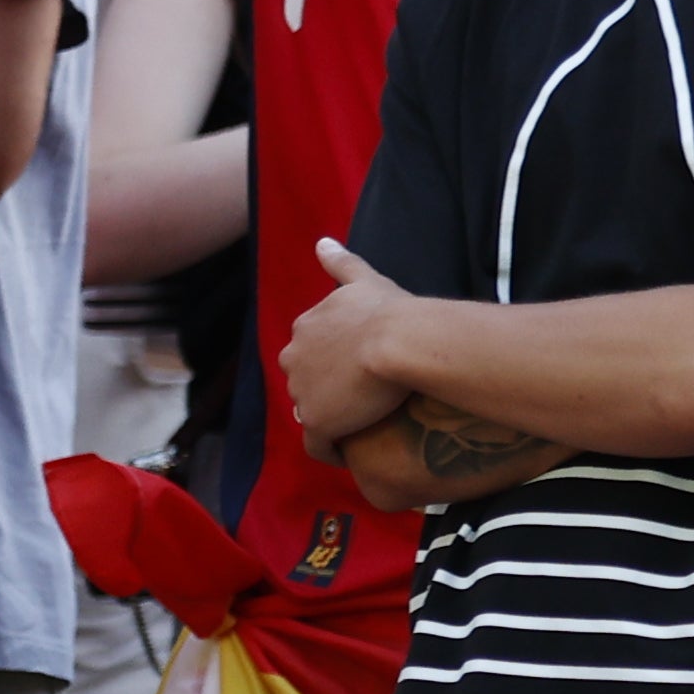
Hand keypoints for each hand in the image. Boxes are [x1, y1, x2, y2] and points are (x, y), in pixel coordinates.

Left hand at [281, 237, 416, 463]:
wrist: (399, 342)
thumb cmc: (390, 311)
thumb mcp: (366, 281)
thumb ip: (341, 263)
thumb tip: (321, 242)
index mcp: (305, 328)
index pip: (312, 352)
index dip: (335, 362)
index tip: (360, 369)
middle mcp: (294, 358)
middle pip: (307, 382)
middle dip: (327, 390)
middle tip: (365, 397)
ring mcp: (302, 392)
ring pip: (313, 411)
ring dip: (332, 417)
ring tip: (363, 424)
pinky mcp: (316, 423)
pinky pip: (320, 445)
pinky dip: (332, 449)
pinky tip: (350, 452)